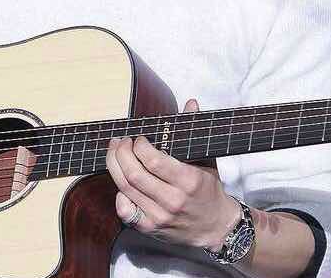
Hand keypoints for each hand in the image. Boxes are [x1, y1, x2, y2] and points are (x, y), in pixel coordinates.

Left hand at [105, 98, 239, 249]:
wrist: (216, 228)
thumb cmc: (209, 189)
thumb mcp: (206, 157)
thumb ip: (194, 129)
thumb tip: (190, 103)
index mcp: (188, 181)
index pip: (153, 161)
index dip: (139, 145)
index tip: (139, 138)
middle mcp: (172, 200)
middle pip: (134, 174)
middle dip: (121, 152)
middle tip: (121, 141)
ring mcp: (159, 216)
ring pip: (126, 188)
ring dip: (114, 165)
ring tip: (115, 151)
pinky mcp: (149, 228)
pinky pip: (125, 210)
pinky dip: (118, 193)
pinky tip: (121, 180)